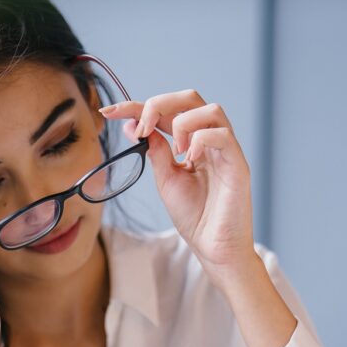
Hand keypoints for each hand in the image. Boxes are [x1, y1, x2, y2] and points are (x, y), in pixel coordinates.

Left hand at [100, 89, 255, 272]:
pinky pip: (222, 136)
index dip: (137, 107)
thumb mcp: (166, 178)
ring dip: (182, 123)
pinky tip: (189, 158)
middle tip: (141, 126)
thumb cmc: (195, 215)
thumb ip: (155, 150)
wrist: (214, 248)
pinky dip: (200, 139)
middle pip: (191, 98)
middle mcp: (211, 140)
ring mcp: (226, 151)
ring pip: (211, 110)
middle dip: (160, 104)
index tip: (109, 112)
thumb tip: (132, 125)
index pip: (166, 112)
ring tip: (175, 149)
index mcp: (192, 141)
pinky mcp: (238, 165)